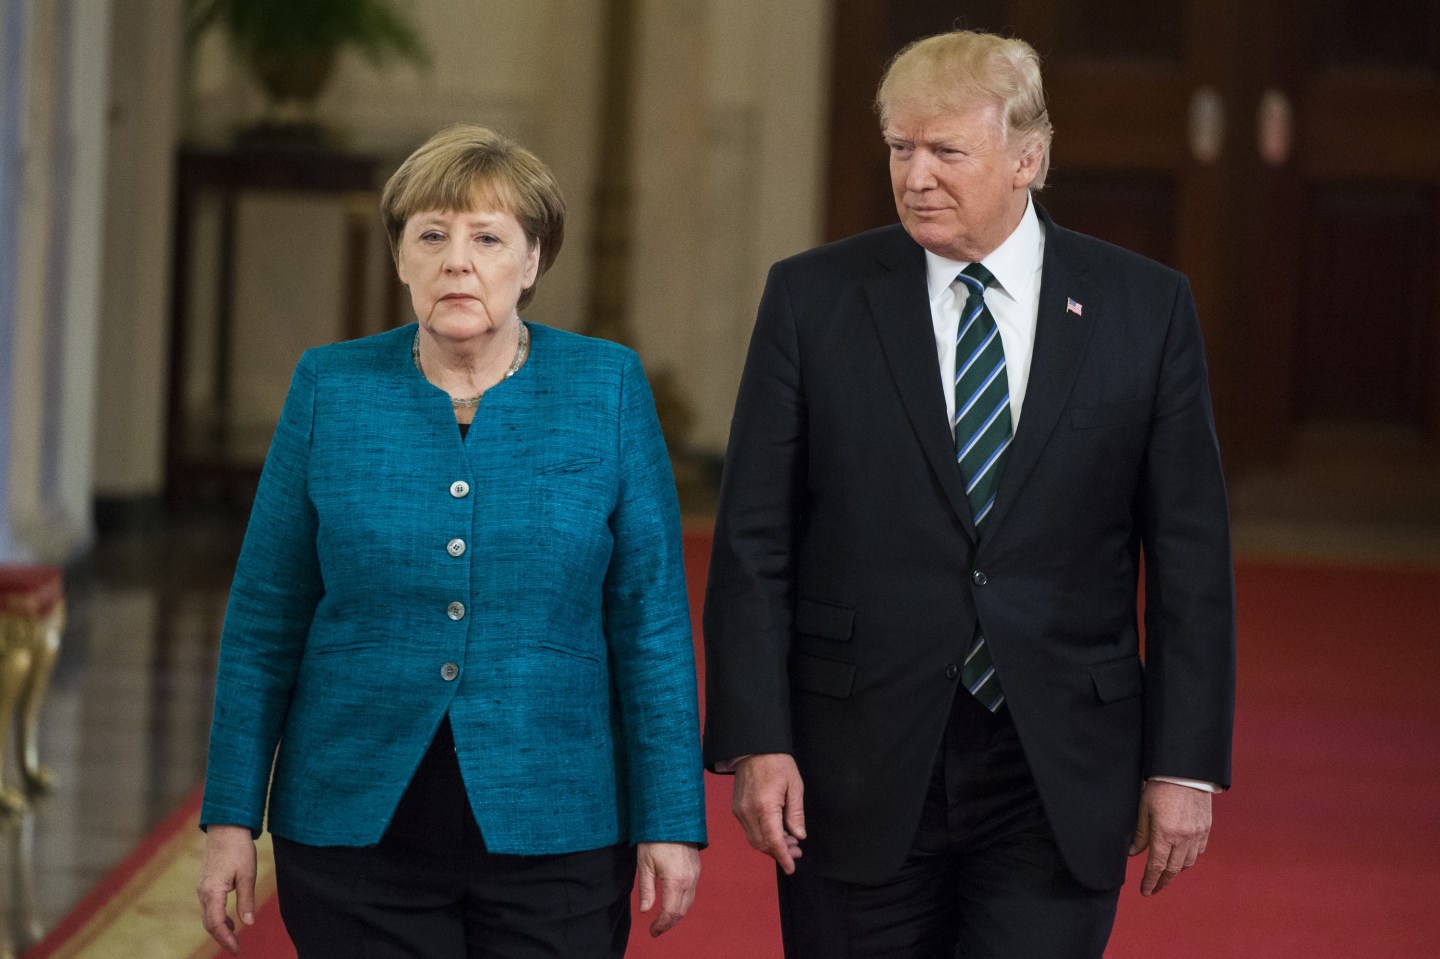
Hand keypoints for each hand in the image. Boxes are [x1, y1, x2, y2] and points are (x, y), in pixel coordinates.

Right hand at [197, 824, 257, 954]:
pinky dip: (217, 917)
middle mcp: (203, 892)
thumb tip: (248, 923)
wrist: (226, 828)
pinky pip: (208, 906)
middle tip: (237, 949)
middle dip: (222, 938)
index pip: (216, 923)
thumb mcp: (247, 875)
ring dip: (219, 928)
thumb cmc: (238, 849)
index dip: (226, 939)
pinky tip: (230, 920)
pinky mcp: (205, 883)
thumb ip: (246, 900)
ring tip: (235, 938)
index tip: (236, 950)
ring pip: (207, 915)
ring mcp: (202, 887)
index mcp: (212, 891)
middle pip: (209, 923)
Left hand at [636, 841, 700, 936]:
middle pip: (681, 910)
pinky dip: (682, 902)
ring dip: (676, 913)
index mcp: (676, 880)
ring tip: (663, 919)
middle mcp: (689, 880)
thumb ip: (646, 889)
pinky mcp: (696, 868)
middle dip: (669, 923)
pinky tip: (672, 902)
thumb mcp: (645, 864)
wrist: (673, 816)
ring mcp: (695, 874)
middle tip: (656, 929)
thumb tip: (645, 910)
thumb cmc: (655, 838)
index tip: (652, 931)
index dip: (661, 925)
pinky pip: (691, 892)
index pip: (670, 912)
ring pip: (688, 902)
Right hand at [732, 753, 805, 873]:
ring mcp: (740, 810)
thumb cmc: (777, 763)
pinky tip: (776, 831)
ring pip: (754, 839)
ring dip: (771, 845)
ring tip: (789, 842)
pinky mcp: (736, 808)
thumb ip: (796, 814)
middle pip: (762, 844)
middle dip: (779, 852)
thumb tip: (798, 836)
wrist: (754, 747)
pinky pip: (749, 830)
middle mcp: (748, 812)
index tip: (791, 868)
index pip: (773, 841)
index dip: (783, 857)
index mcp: (765, 806)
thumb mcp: (794, 786)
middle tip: (797, 852)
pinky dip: (762, 836)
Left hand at [1129, 780, 1211, 894]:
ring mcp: (1197, 834)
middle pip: (1173, 869)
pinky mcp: (1206, 828)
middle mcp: (1184, 838)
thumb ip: (1140, 834)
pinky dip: (1191, 858)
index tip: (1145, 891)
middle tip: (1154, 888)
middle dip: (1163, 881)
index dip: (1150, 881)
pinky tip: (1183, 858)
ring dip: (1177, 870)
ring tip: (1167, 873)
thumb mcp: (1143, 808)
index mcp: (1165, 834)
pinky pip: (1200, 851)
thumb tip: (1133, 853)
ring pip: (1188, 862)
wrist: (1186, 771)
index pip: (1156, 866)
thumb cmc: (1160, 786)